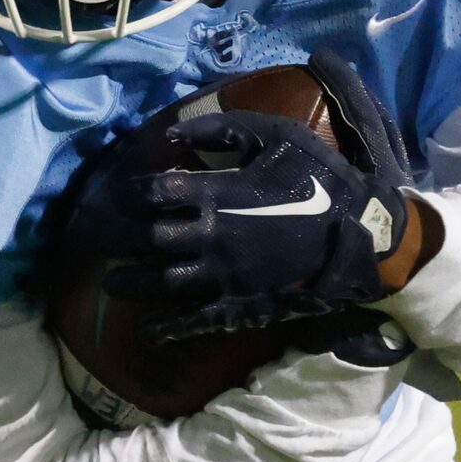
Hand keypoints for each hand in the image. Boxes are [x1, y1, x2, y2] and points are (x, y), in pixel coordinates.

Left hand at [83, 55, 421, 341]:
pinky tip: (148, 332)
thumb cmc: (321, 179)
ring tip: (112, 283)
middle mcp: (211, 237)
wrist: (363, 235)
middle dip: (117, 241)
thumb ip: (223, 129)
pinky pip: (194, 321)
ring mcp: (223, 275)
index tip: (121, 197)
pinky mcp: (239, 305)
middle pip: (147, 240)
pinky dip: (167, 329)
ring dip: (130, 284)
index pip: (155, 194)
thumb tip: (171, 133)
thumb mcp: (277, 136)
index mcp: (217, 194)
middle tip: (97, 242)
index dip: (132, 195)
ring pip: (161, 282)